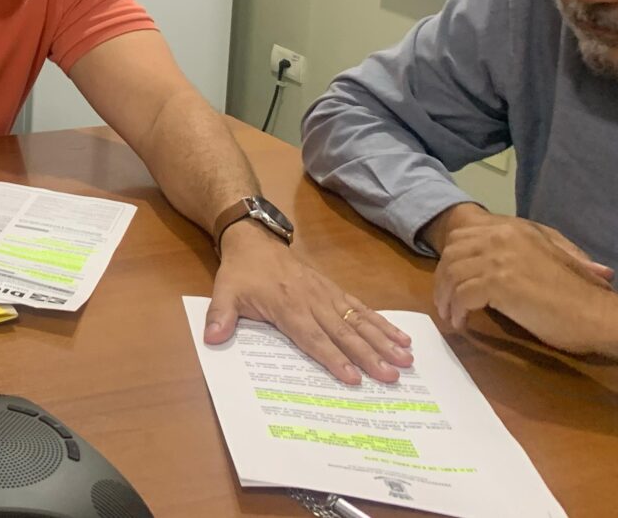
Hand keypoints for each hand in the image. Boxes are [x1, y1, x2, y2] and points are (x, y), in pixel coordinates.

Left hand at [204, 222, 414, 384]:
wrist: (254, 239)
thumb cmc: (240, 272)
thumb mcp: (224, 292)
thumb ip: (219, 316)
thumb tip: (212, 339)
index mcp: (287, 306)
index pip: (312, 337)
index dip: (332, 357)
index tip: (353, 377)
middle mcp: (312, 300)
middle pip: (343, 332)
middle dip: (368, 355)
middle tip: (391, 375)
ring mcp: (326, 294)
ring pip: (358, 320)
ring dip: (383, 340)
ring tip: (406, 359)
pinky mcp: (334, 290)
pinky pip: (361, 308)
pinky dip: (382, 323)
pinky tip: (401, 337)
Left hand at [430, 207, 617, 360]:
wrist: (600, 315)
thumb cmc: (580, 294)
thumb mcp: (554, 258)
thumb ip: (527, 250)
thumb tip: (504, 259)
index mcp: (515, 228)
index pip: (463, 237)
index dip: (451, 260)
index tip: (450, 281)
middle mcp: (503, 236)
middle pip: (452, 253)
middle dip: (442, 279)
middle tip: (444, 302)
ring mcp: (500, 258)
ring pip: (453, 274)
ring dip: (446, 297)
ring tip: (451, 315)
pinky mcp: (499, 282)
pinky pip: (462, 294)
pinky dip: (457, 310)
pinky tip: (462, 322)